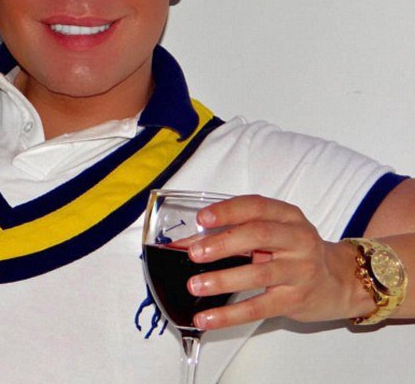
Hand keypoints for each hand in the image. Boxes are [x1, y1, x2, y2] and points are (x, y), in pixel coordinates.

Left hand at [185, 195, 371, 330]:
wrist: (339, 281)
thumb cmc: (294, 251)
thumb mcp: (271, 233)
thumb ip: (232, 232)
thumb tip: (185, 243)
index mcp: (287, 215)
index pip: (255, 206)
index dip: (227, 211)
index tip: (202, 219)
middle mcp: (297, 239)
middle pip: (258, 235)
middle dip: (223, 243)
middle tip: (195, 253)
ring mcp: (299, 270)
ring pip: (258, 274)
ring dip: (223, 279)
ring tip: (195, 285)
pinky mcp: (295, 300)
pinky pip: (259, 308)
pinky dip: (230, 314)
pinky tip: (207, 318)